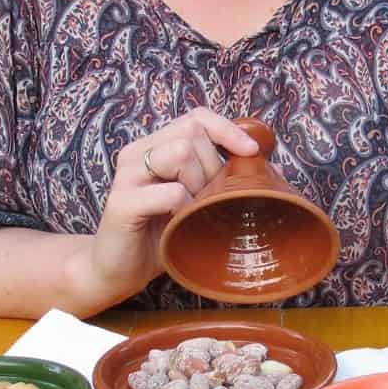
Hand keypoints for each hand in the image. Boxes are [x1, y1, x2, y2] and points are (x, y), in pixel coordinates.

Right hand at [73, 107, 260, 307]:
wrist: (117, 271)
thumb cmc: (160, 236)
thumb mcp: (195, 202)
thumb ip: (219, 180)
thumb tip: (270, 168)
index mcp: (154, 147)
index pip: (196, 117)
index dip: (227, 129)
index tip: (251, 152)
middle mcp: (136, 153)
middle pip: (192, 133)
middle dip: (213, 167)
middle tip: (207, 199)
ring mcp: (126, 176)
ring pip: (180, 153)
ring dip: (199, 184)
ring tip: (191, 210)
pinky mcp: (121, 203)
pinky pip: (170, 192)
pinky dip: (184, 208)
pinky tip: (177, 223)